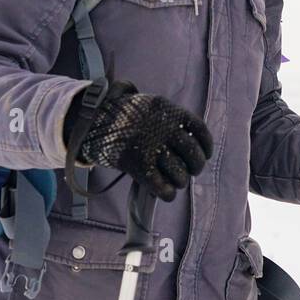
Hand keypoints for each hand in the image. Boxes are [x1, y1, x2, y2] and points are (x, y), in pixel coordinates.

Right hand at [68, 80, 213, 199]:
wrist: (92, 119)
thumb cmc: (124, 115)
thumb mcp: (151, 106)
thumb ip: (171, 119)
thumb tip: (193, 141)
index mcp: (169, 112)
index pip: (200, 130)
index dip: (205, 146)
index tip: (206, 154)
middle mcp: (164, 129)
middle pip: (193, 155)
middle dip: (196, 167)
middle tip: (191, 171)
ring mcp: (151, 148)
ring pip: (180, 175)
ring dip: (181, 181)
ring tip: (176, 181)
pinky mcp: (138, 166)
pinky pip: (161, 187)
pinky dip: (167, 193)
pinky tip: (166, 192)